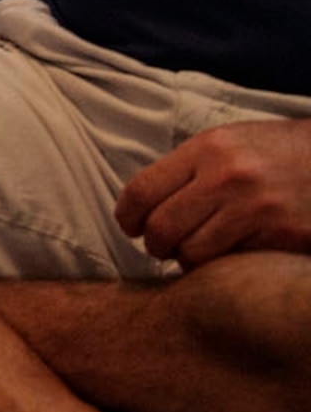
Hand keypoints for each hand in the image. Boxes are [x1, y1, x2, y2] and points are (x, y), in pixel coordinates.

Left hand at [115, 119, 310, 267]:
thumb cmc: (280, 152)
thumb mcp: (230, 143)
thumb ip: (189, 168)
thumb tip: (146, 201)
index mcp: (208, 148)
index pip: (142, 190)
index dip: (128, 216)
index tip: (131, 227)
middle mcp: (228, 177)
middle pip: (162, 228)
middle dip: (155, 245)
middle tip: (164, 247)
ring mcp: (257, 208)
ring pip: (193, 253)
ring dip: (188, 261)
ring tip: (197, 253)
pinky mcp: (282, 236)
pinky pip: (232, 264)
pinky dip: (222, 268)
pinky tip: (228, 259)